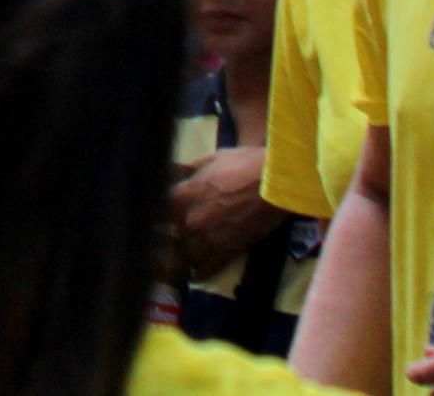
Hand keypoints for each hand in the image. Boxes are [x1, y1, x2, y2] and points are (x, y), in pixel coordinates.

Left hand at [165, 147, 280, 271]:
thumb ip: (190, 169)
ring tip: (177, 256)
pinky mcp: (228, 252)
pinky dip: (199, 272)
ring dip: (181, 254)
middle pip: (167, 236)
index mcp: (182, 195)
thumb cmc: (245, 164)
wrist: (278, 183)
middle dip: (166, 236)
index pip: (156, 210)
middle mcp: (190, 220)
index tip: (156, 217)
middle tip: (164, 238)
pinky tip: (194, 274)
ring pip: (184, 255)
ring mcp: (208, 239)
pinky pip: (208, 268)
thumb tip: (175, 170)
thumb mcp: (211, 159)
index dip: (155, 214)